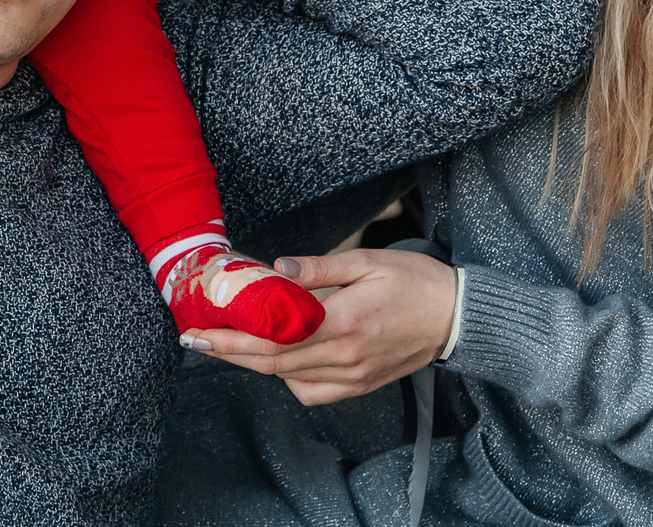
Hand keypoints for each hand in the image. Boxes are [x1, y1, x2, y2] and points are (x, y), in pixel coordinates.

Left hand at [179, 248, 456, 406]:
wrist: (457, 318)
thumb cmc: (414, 282)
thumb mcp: (367, 261)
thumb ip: (318, 269)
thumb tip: (276, 269)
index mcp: (343, 323)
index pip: (273, 338)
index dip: (230, 338)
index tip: (199, 333)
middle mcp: (344, 357)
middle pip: (271, 363)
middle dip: (228, 352)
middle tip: (195, 340)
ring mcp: (352, 376)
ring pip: (288, 378)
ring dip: (254, 362)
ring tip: (230, 341)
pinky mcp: (360, 385)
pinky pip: (312, 391)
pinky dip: (288, 377)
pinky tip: (281, 356)